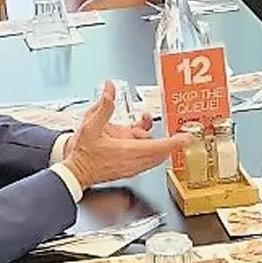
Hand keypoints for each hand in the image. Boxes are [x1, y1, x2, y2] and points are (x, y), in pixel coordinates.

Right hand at [63, 82, 191, 189]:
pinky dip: (148, 148)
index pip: (158, 147)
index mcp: (127, 151)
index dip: (174, 142)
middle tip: (169, 128)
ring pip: (154, 156)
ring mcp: (132, 168)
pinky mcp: (129, 170)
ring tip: (140, 125)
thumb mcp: (90, 125)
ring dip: (154, 142)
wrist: (75, 173)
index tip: (186, 137)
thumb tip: (110, 88)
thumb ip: (103, 106)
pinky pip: (147, 160)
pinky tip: (136, 135)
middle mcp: (133, 162)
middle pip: (160, 152)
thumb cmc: (82, 153)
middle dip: (166, 139)